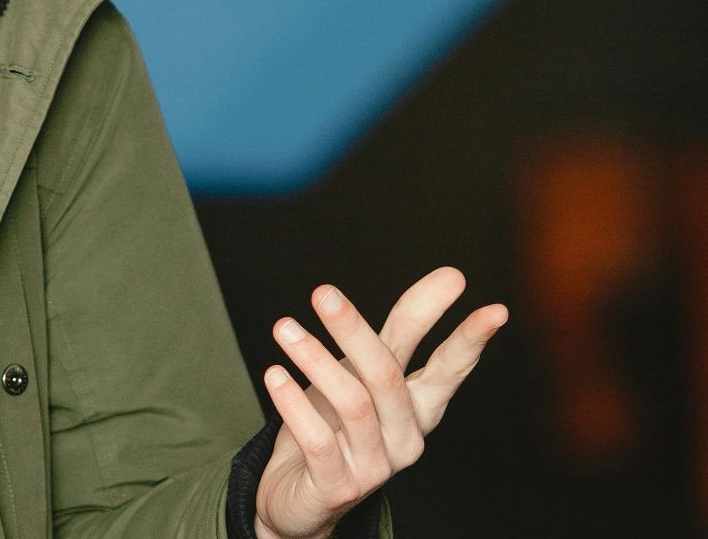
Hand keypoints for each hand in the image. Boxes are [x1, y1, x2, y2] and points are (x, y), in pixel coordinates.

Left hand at [253, 266, 507, 538]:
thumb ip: (407, 327)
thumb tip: (450, 275)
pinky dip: (294, 403)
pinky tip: (274, 375)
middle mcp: (405, 437)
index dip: (470, 342)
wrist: (300, 496)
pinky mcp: (337, 485)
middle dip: (354, 329)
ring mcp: (374, 465)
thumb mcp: (368, 371)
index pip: (450, 371)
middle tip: (322, 292)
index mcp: (419, 409)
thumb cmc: (337, 424)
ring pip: (352, 403)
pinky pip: (318, 439)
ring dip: (315, 359)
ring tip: (283, 327)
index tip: (496, 309)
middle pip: (387, 376)